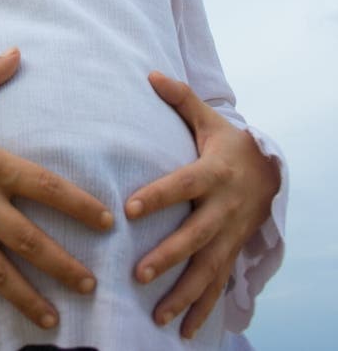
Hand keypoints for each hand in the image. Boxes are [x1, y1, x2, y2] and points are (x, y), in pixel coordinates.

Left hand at [124, 72, 280, 339]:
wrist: (269, 172)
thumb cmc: (227, 143)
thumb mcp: (208, 120)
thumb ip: (180, 99)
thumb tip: (150, 75)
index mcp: (213, 173)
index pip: (183, 185)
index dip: (159, 196)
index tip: (130, 209)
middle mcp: (223, 207)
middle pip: (196, 235)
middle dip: (169, 256)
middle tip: (139, 273)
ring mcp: (230, 234)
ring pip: (209, 268)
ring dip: (185, 294)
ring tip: (159, 315)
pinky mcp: (232, 251)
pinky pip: (219, 284)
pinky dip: (204, 309)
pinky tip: (185, 331)